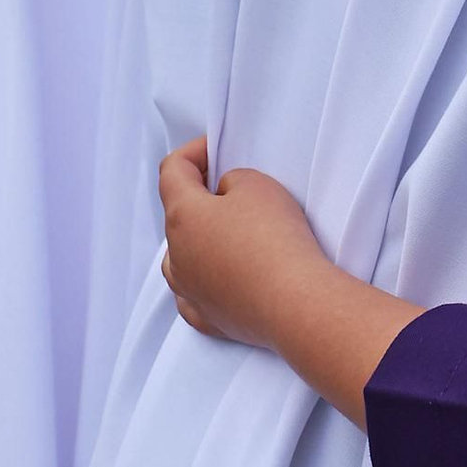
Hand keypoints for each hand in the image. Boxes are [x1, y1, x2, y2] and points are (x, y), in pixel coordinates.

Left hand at [158, 137, 421, 423]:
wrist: (295, 304)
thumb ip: (233, 181)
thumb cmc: (275, 240)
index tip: (216, 148)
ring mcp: (189, 292)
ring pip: (182, 258)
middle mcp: (176, 256)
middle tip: (234, 190)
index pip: (172, 171)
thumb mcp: (258, 185)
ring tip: (232, 234)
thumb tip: (225, 198)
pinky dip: (209, 280)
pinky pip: (197, 294)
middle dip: (201, 199)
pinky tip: (227, 275)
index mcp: (182, 217)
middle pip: (178, 217)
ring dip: (201, 241)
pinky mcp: (208, 318)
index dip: (193, 152)